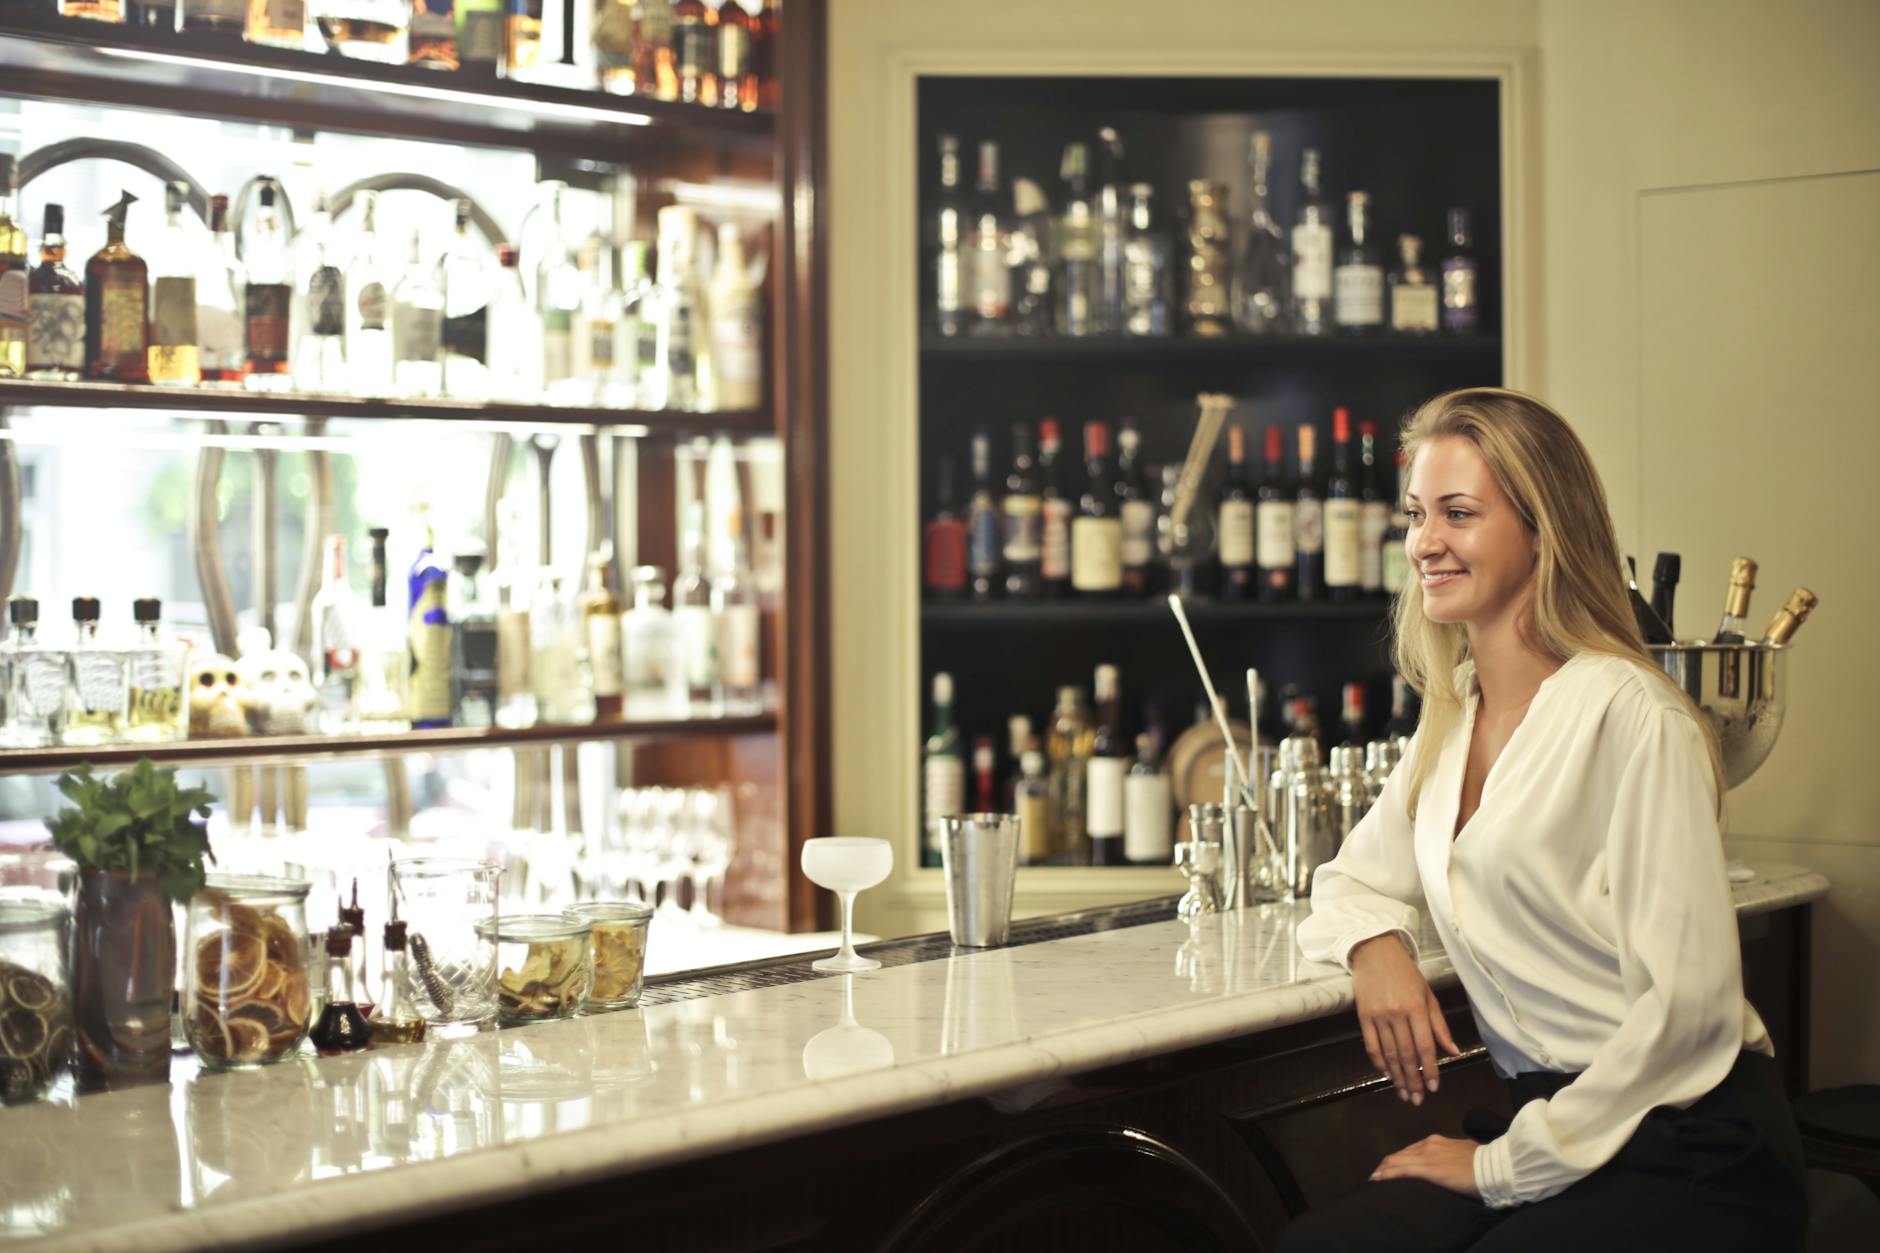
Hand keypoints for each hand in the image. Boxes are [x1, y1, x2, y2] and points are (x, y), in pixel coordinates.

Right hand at [1349, 933, 1461, 1104]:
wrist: (1375, 952)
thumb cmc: (1406, 973)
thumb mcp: (1428, 995)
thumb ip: (1439, 1025)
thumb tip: (1453, 1052)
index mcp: (1416, 1008)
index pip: (1425, 1046)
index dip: (1430, 1069)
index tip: (1433, 1088)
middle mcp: (1396, 1013)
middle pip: (1406, 1054)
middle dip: (1413, 1080)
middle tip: (1417, 1099)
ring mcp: (1378, 1016)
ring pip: (1388, 1053)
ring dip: (1397, 1076)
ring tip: (1403, 1093)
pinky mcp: (1363, 1016)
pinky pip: (1371, 1044)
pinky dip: (1378, 1062)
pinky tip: (1386, 1074)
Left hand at [1370, 1135, 1480, 1196]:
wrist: (1493, 1166)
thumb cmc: (1482, 1162)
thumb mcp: (1463, 1154)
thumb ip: (1451, 1156)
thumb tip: (1450, 1163)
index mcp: (1436, 1141)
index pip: (1411, 1150)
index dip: (1398, 1159)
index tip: (1390, 1168)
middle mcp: (1428, 1144)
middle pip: (1400, 1154)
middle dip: (1386, 1165)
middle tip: (1377, 1175)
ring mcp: (1427, 1155)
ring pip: (1397, 1160)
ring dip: (1383, 1170)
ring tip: (1374, 1179)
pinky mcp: (1429, 1168)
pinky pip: (1402, 1169)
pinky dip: (1388, 1174)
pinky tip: (1378, 1179)